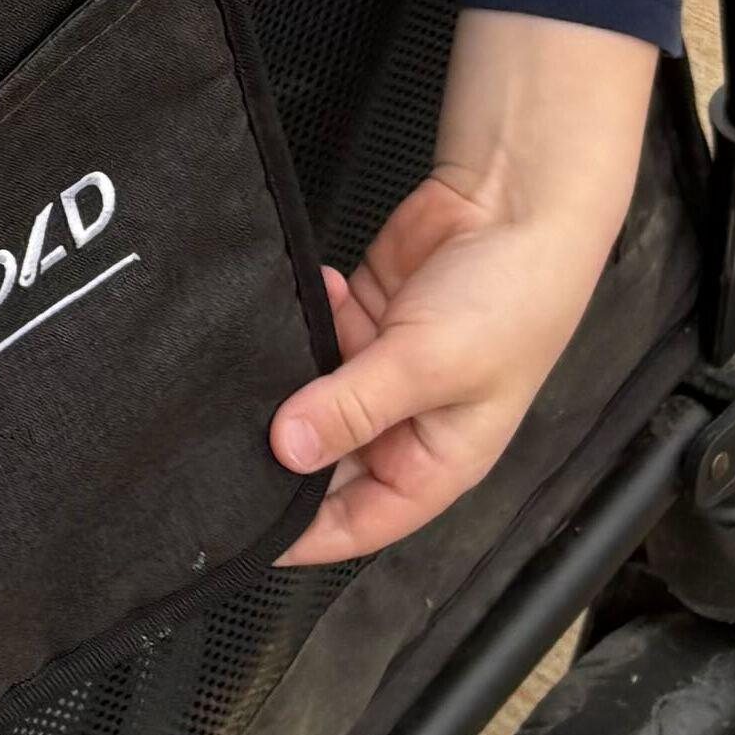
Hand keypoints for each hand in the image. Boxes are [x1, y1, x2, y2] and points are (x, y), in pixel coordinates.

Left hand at [272, 13, 656, 566]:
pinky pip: (315, 333)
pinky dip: (304, 317)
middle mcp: (404, 423)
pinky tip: (311, 289)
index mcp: (434, 462)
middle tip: (213, 439)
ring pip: (310, 395)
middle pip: (324, 459)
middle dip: (279, 447)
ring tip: (244, 368)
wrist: (520, 200)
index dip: (301, 534)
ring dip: (283, 379)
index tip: (236, 532)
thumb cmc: (510, 300)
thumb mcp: (430, 365)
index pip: (357, 521)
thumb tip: (285, 452)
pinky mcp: (364, 316)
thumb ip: (354, 407)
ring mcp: (381, 369)